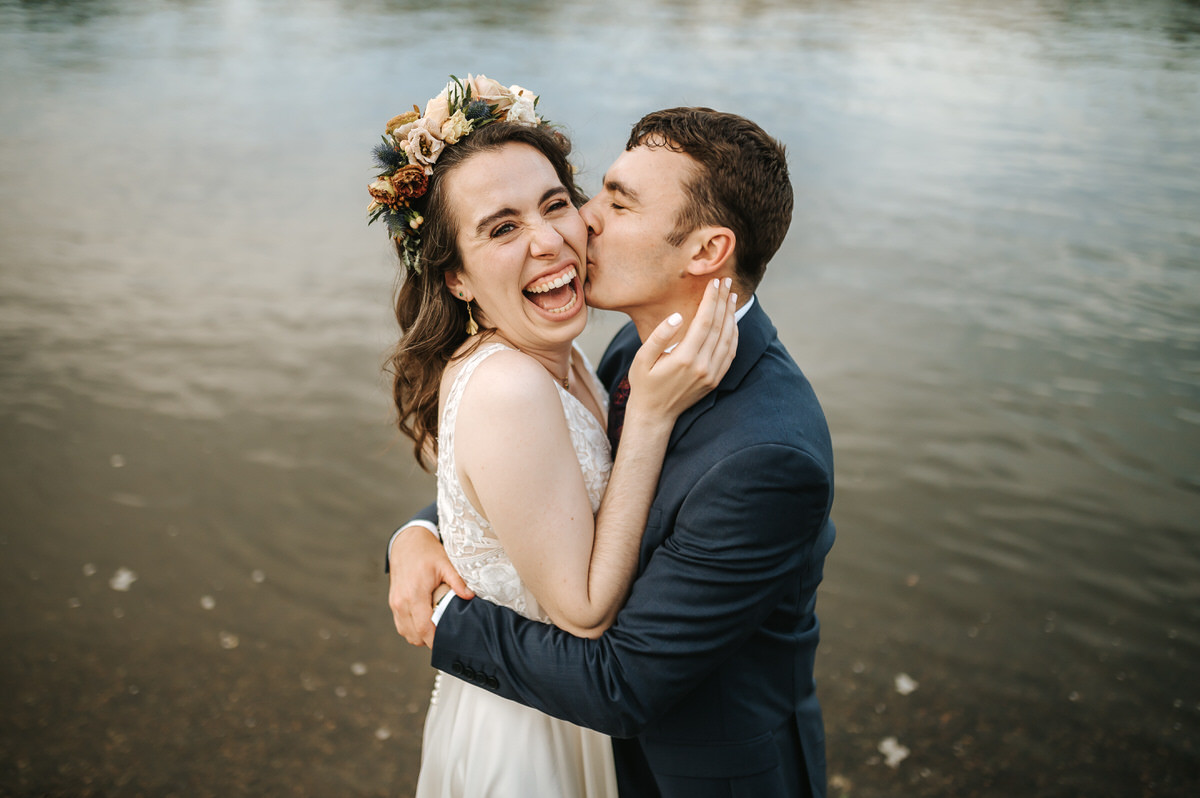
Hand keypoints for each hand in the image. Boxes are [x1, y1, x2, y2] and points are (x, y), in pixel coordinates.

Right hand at [387, 525, 472, 647]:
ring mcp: (395, 603)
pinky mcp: (393, 603)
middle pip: (414, 635)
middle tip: (447, 636)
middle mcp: (402, 602)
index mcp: (414, 594)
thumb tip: (470, 596)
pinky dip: (412, 629)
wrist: (406, 543)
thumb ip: (457, 581)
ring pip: (406, 633)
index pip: (423, 628)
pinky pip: (401, 625)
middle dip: (430, 641)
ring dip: (420, 636)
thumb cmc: (426, 552)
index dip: (435, 640)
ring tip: (437, 630)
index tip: (448, 643)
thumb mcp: (445, 563)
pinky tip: (425, 623)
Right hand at [627, 277, 738, 421]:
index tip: (714, 282)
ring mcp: (711, 374)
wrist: (654, 414)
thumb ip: (659, 336)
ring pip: (728, 339)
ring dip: (731, 316)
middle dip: (723, 301)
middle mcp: (702, 366)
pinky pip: (730, 353)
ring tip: (731, 297)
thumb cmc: (644, 383)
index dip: (711, 300)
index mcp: (684, 358)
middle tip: (726, 282)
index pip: (704, 321)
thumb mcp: (642, 359)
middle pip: (719, 326)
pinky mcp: (715, 380)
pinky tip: (732, 321)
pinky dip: (733, 334)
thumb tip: (677, 316)